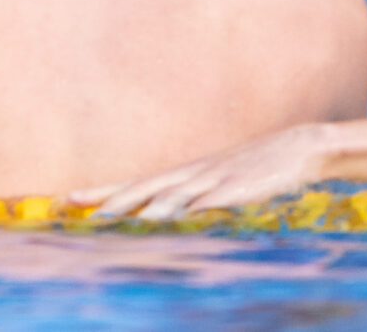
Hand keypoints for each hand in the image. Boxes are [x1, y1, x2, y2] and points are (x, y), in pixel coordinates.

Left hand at [74, 123, 338, 220]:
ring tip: (114, 219)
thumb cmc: (254, 168)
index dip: (102, 191)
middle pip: (143, 188)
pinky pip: (210, 201)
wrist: (297, 147)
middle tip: (80, 213)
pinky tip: (176, 219)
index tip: (69, 198)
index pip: (134, 183)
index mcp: (184, 174)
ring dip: (140, 208)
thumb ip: (193, 196)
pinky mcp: (238, 188)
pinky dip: (191, 210)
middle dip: (111, 201)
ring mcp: (213, 180)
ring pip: (171, 196)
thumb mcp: (218, 182)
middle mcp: (191, 175)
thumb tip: (165, 214)